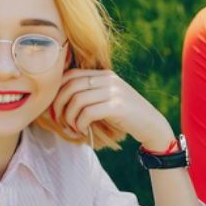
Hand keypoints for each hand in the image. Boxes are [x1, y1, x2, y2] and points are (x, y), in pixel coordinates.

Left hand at [52, 69, 174, 149]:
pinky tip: (83, 131)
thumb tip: (59, 101)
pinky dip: (80, 124)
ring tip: (73, 127)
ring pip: (77, 100)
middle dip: (59, 105)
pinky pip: (88, 113)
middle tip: (59, 121)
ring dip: (70, 117)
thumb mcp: (108, 98)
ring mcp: (113, 91)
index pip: (70, 74)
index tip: (54, 109)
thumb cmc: (125, 114)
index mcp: (103, 74)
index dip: (57, 91)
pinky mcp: (117, 106)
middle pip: (71, 86)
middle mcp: (108, 79)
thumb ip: (90, 93)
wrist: (151, 123)